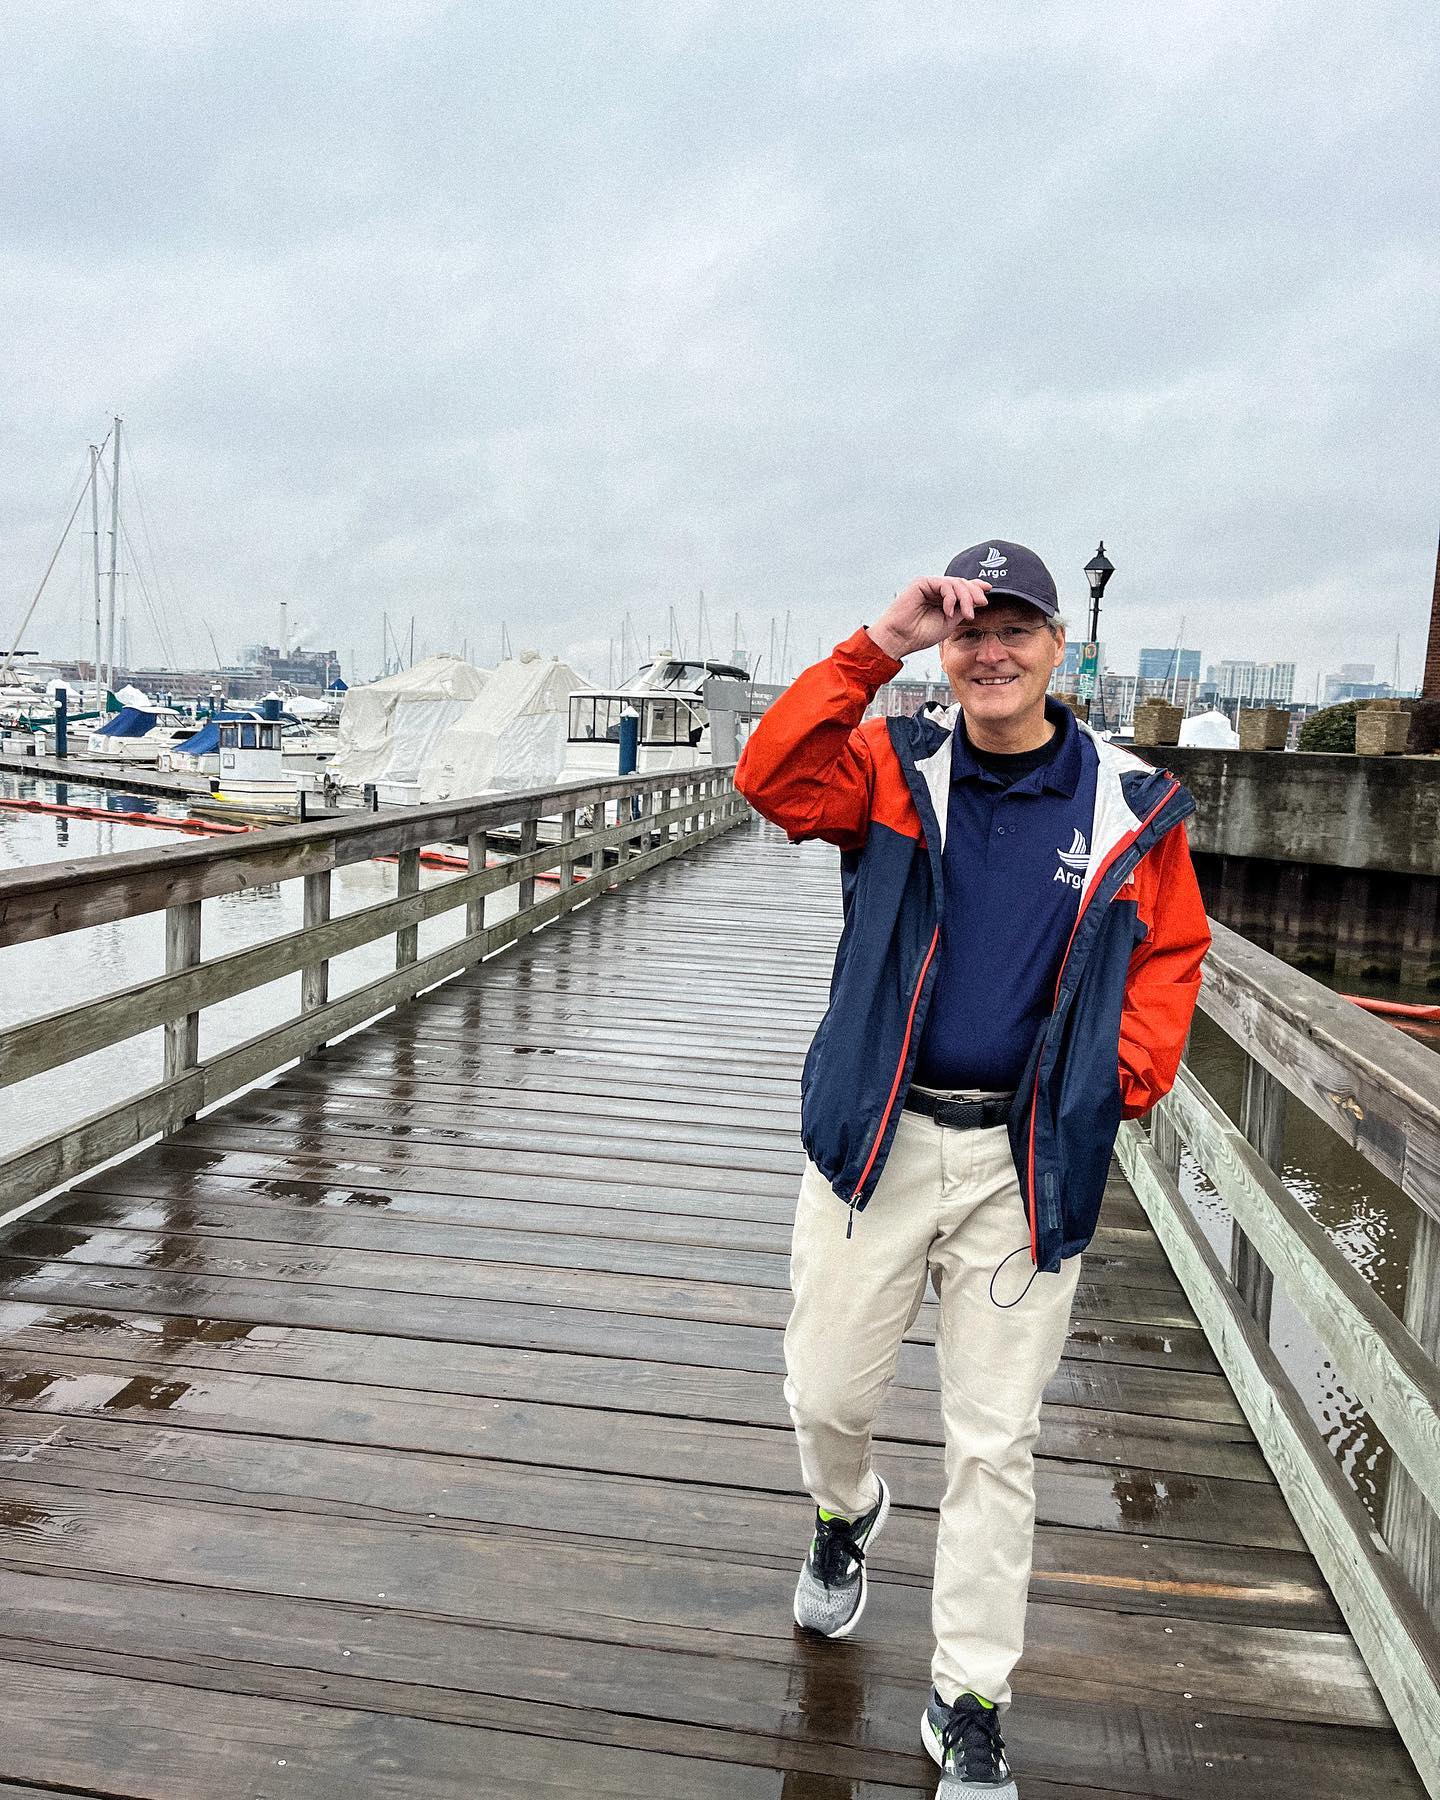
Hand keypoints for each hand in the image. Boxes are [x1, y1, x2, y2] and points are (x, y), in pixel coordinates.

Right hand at [867, 578, 989, 659]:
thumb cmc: (920, 634)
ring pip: (956, 583)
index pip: (961, 588)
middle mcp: (935, 589)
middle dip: (974, 593)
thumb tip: (979, 598)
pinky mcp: (922, 582)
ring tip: (967, 614)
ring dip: (965, 598)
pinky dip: (951, 598)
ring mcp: (929, 585)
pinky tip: (949, 611)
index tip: (988, 590)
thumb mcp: (950, 622)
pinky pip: (945, 584)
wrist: (900, 639)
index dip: (975, 587)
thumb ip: (963, 608)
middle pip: (962, 583)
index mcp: (941, 598)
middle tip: (982, 604)